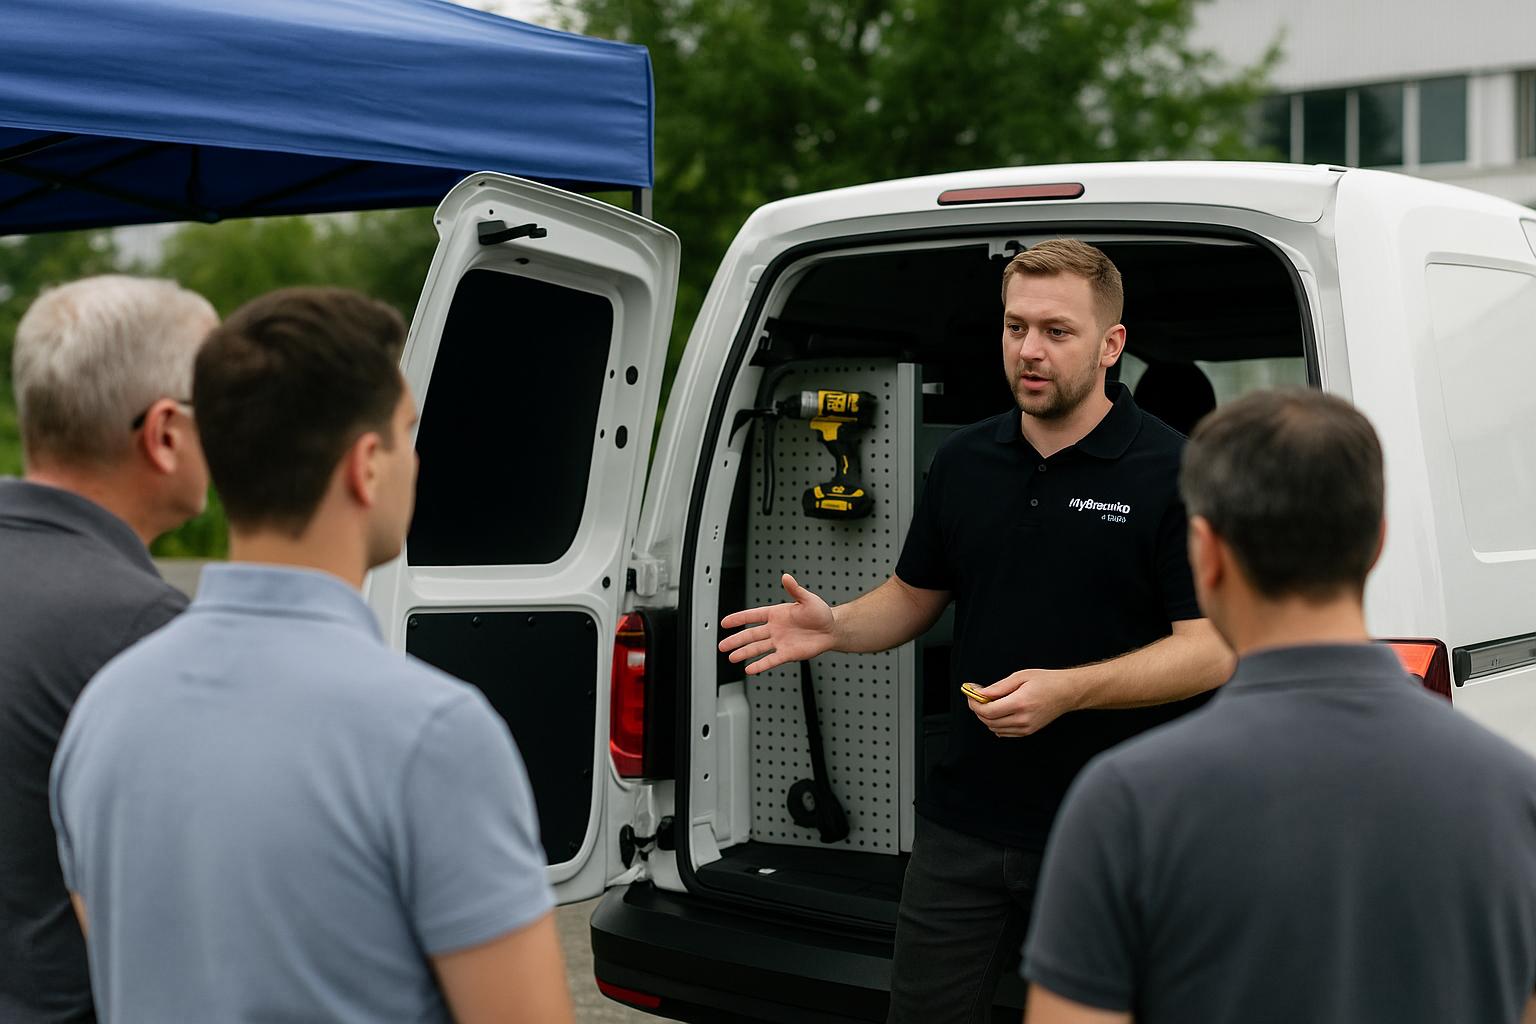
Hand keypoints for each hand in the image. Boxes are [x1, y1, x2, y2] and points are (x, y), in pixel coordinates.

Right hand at [718, 573, 835, 674]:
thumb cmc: (820, 613)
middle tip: (722, 646)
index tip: (725, 622)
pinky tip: (750, 669)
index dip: (738, 618)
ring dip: (744, 653)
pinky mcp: (787, 654)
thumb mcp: (807, 599)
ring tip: (732, 657)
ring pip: (757, 648)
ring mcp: (780, 642)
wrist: (832, 630)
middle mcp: (775, 629)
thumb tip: (786, 577)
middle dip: (736, 640)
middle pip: (750, 635)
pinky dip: (760, 664)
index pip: (753, 616)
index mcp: (776, 614)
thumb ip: (795, 590)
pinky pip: (771, 660)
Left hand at [967, 668, 1079, 736]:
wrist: (1067, 692)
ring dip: (986, 717)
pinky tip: (998, 712)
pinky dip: (996, 724)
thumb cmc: (1047, 681)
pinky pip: (1004, 733)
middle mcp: (1023, 719)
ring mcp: (1026, 728)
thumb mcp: (1020, 676)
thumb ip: (998, 687)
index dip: (975, 704)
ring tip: (987, 703)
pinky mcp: (1028, 731)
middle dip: (977, 710)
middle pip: (989, 721)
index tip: (971, 695)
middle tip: (976, 697)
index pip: (988, 711)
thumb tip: (981, 693)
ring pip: (995, 729)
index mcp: (1020, 703)